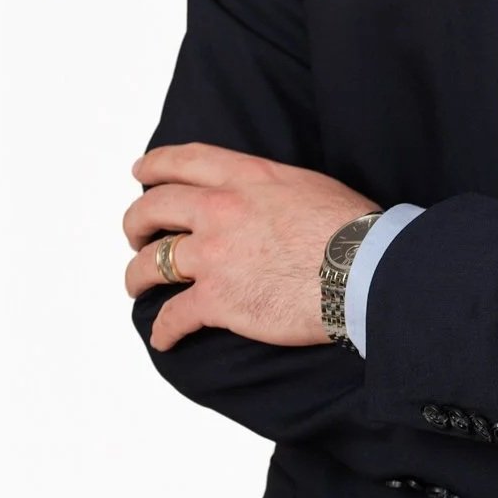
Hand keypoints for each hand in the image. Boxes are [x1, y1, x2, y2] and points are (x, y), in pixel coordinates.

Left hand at [123, 143, 379, 351]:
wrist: (362, 268)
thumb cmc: (349, 226)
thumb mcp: (305, 184)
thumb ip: (269, 188)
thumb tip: (262, 200)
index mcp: (247, 177)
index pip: (186, 160)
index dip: (155, 165)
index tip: (141, 171)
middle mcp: (221, 210)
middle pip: (152, 209)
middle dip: (135, 223)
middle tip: (137, 234)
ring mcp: (214, 255)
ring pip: (149, 264)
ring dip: (136, 277)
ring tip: (138, 285)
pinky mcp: (217, 301)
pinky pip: (171, 318)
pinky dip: (164, 331)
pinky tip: (165, 337)